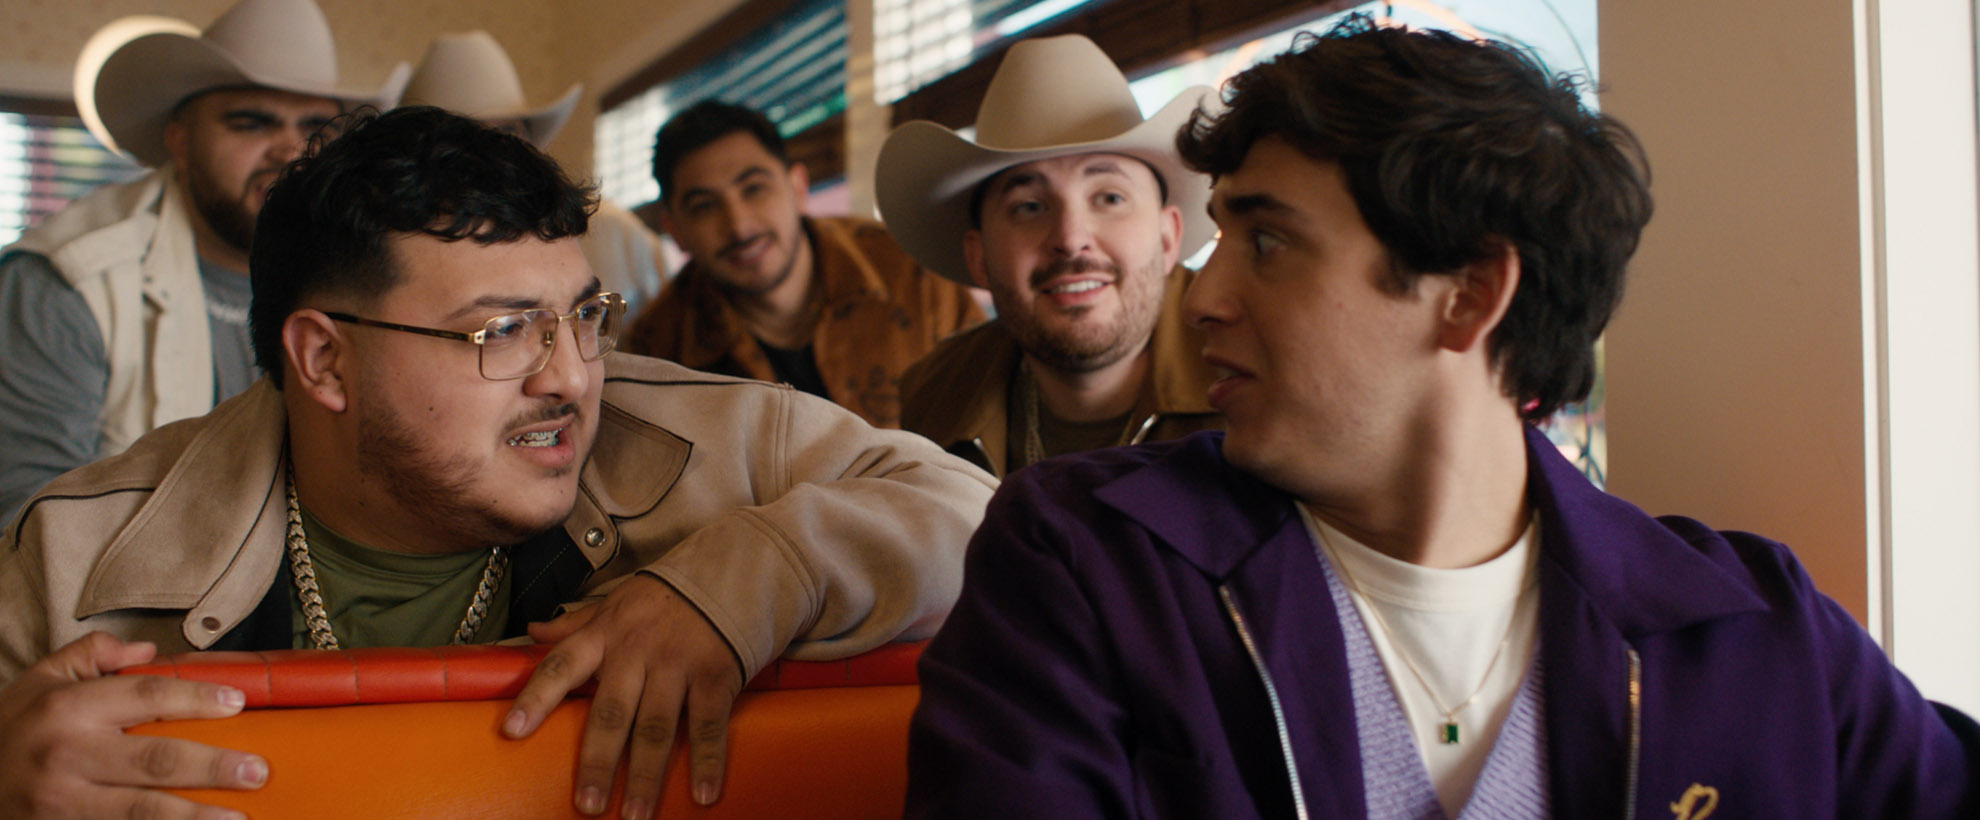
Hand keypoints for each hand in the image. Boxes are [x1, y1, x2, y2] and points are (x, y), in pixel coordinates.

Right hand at [0, 632, 266, 819]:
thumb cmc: (11, 727)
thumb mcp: (41, 679)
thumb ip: (94, 654)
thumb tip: (150, 650)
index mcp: (68, 708)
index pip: (146, 696)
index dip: (196, 698)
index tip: (237, 704)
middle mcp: (67, 754)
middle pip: (155, 760)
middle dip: (212, 767)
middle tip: (257, 771)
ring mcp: (63, 801)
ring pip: (140, 811)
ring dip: (193, 817)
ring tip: (237, 818)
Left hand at [505, 574, 743, 819]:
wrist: (733, 568)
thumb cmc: (666, 595)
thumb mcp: (617, 601)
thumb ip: (576, 623)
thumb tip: (532, 631)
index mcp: (607, 634)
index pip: (561, 666)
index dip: (535, 698)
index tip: (511, 731)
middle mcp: (637, 651)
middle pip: (611, 713)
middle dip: (597, 762)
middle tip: (586, 807)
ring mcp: (678, 664)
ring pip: (656, 728)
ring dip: (645, 775)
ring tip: (634, 815)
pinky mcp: (716, 675)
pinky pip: (708, 724)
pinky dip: (707, 761)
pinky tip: (703, 795)